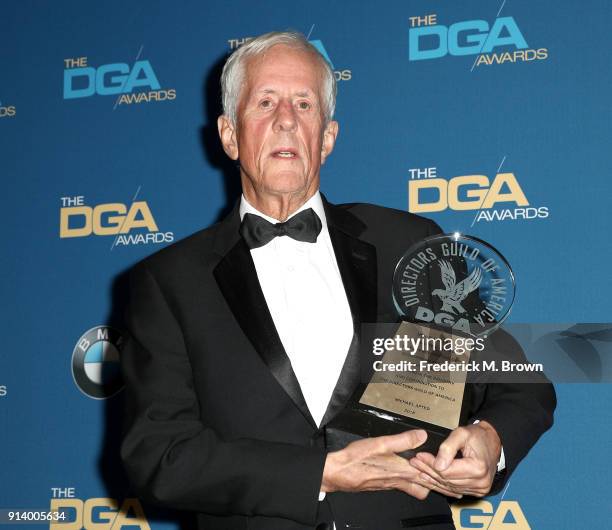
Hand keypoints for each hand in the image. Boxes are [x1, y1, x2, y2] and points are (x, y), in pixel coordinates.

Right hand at [321, 430, 460, 499]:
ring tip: (441, 486)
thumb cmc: (357, 459)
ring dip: (430, 487)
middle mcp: (399, 480)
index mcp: (402, 470)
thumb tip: (422, 435)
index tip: (459, 483)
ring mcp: (392, 483)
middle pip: (427, 487)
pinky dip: (416, 485)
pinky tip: (414, 480)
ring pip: (417, 488)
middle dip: (443, 489)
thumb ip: (403, 440)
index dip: (445, 480)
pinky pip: (406, 487)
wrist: (339, 472)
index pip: (429, 477)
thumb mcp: (381, 443)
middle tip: (458, 491)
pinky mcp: (384, 483)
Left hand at [409, 421, 501, 497]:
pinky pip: (454, 490)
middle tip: (414, 462)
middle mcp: (480, 482)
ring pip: (448, 487)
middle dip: (428, 470)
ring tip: (418, 469)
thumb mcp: (462, 433)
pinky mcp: (476, 491)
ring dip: (432, 478)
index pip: (447, 471)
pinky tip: (429, 478)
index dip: (431, 464)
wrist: (493, 442)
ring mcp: (478, 489)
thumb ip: (448, 447)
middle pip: (447, 480)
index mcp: (478, 468)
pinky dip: (441, 484)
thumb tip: (437, 464)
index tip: (419, 456)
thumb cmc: (478, 436)